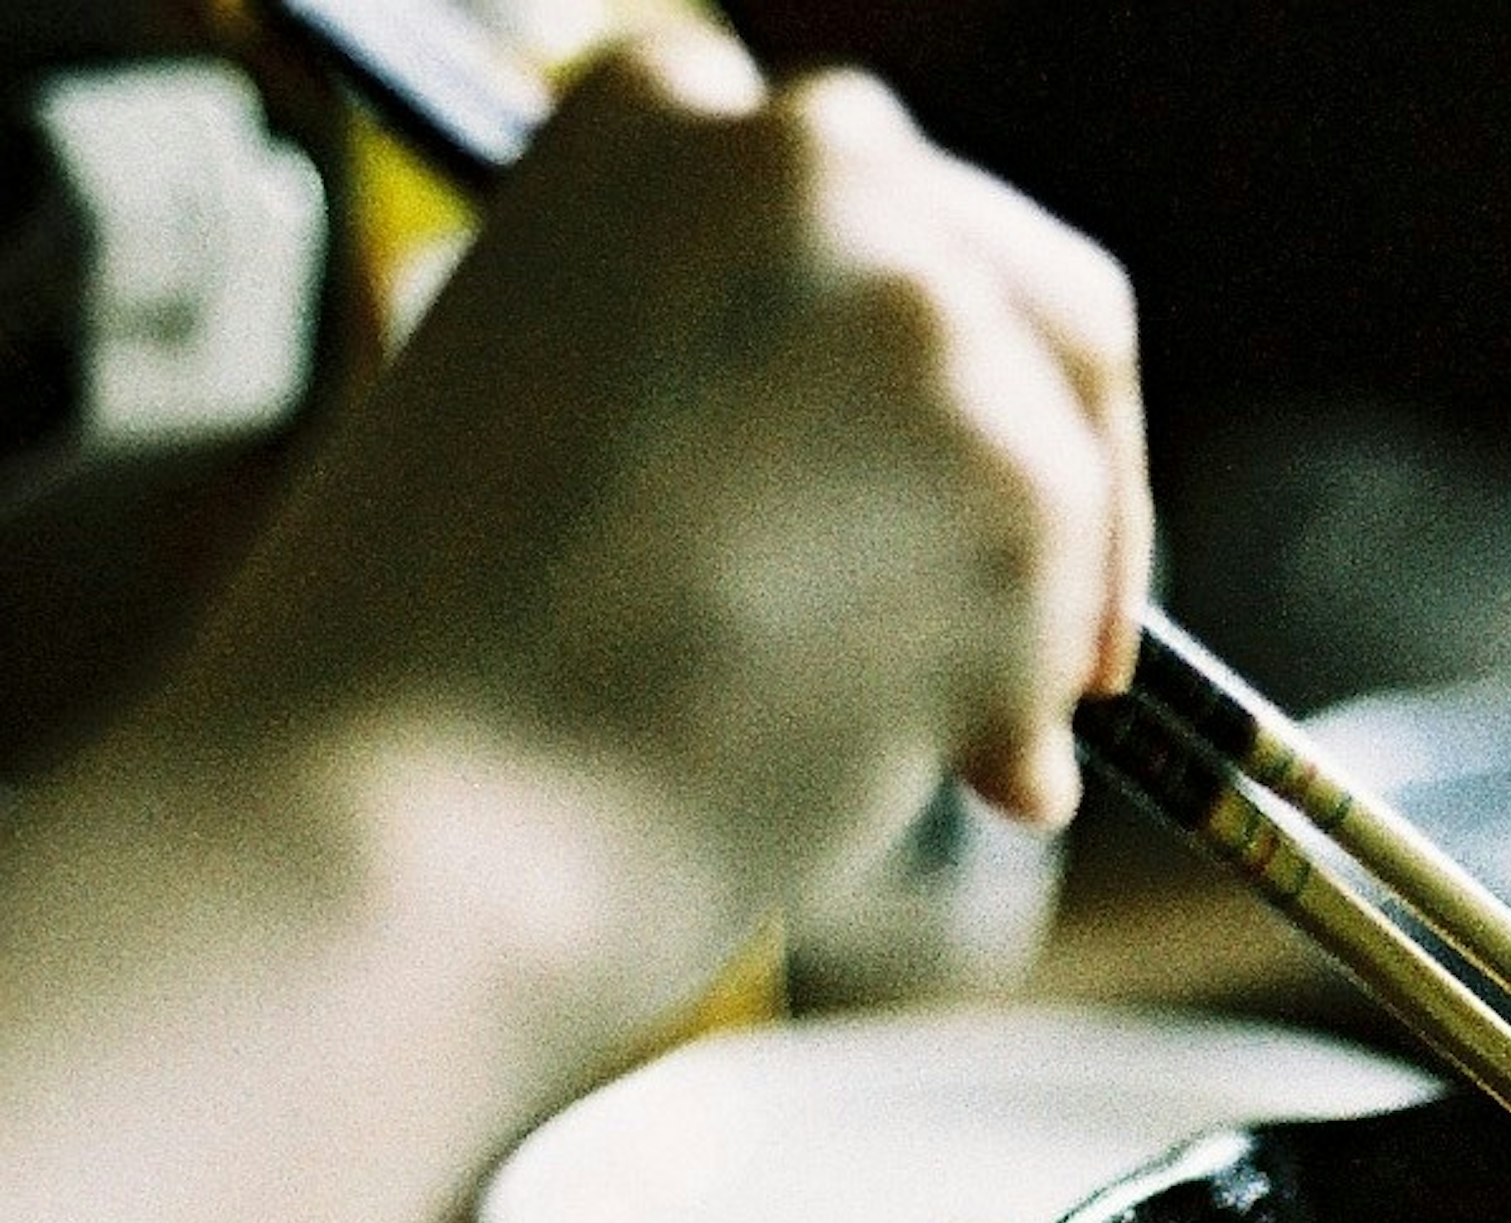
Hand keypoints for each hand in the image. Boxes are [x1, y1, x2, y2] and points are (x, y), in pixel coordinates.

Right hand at [174, 26, 1148, 985]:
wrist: (430, 817)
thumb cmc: (432, 659)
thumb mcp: (553, 390)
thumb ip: (727, 355)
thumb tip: (904, 441)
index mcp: (660, 111)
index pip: (885, 192)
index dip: (949, 345)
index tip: (950, 453)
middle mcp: (803, 165)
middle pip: (1043, 305)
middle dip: (1055, 469)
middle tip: (1066, 632)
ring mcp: (919, 315)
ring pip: (1065, 472)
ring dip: (1025, 618)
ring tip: (925, 747)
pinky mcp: (1012, 476)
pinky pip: (1073, 601)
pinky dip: (1025, 702)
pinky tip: (932, 775)